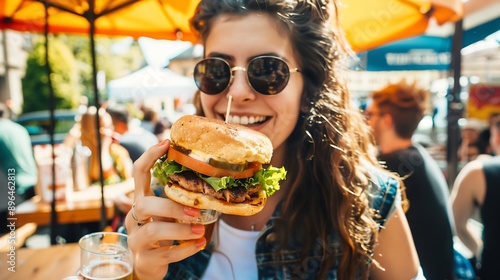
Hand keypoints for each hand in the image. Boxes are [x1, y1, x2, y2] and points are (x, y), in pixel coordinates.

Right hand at [125, 139, 206, 279]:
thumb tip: (211, 182)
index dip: (149, 156)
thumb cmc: (163, 234)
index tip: (166, 143)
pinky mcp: (143, 260)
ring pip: (153, 231)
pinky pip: (164, 254)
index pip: (139, 173)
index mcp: (141, 201)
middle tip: (195, 211)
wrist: (149, 266)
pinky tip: (200, 244)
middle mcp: (135, 218)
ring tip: (200, 231)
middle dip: (171, 207)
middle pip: (145, 205)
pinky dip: (186, 249)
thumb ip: (179, 201)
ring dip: (181, 230)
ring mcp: (136, 240)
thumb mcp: (168, 215)